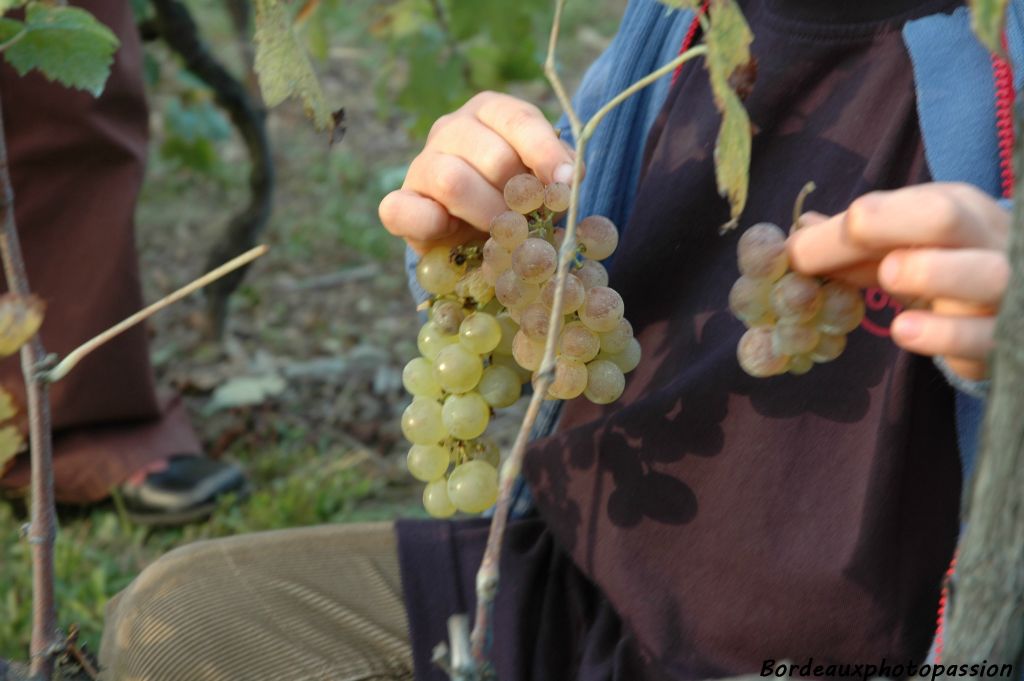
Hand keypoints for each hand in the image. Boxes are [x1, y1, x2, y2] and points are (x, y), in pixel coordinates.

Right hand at [378, 91, 576, 254]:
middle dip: (519, 195)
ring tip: (503, 233)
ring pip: (453, 181)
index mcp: (489, 111)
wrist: (473, 233)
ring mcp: (422, 164)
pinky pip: (401, 209)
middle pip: (493, 155)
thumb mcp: (541, 178)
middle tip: (531, 219)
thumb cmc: (514, 196)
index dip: (545, 151)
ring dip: (488, 214)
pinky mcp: (399, 202)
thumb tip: (570, 177)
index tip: (568, 181)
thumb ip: (556, 173)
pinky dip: (431, 225)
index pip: (518, 119)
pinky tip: (452, 233)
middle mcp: (451, 128)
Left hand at [787, 182, 1009, 380]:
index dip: (850, 225)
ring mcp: (1006, 290)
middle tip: (830, 249)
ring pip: (982, 274)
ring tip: (889, 275)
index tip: (797, 252)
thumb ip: (855, 243)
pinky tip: (903, 330)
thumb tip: (799, 230)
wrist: (1013, 307)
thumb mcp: (904, 247)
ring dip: (929, 273)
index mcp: (959, 207)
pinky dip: (941, 333)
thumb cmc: (945, 268)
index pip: (906, 201)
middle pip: (945, 217)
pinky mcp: (1007, 340)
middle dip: (882, 226)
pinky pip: (981, 336)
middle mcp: (989, 240)